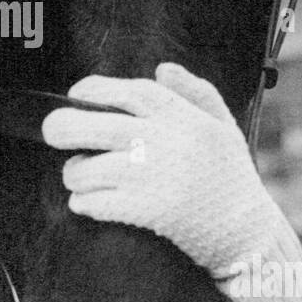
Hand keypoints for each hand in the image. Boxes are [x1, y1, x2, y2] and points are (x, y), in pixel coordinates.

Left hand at [41, 63, 301, 301]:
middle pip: (94, 125)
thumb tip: (162, 68)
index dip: (95, 88)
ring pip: (86, 168)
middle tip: (53, 132)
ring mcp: (150, 176)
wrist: (248, 233)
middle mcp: (161, 141)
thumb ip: (195, 92)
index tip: (78, 93)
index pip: (128, 91)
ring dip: (74, 173)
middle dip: (61, 127)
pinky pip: (95, 202)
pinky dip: (84, 202)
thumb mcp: (223, 127)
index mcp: (180, 117)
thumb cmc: (233, 178)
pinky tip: (88, 202)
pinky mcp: (145, 210)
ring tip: (79, 176)